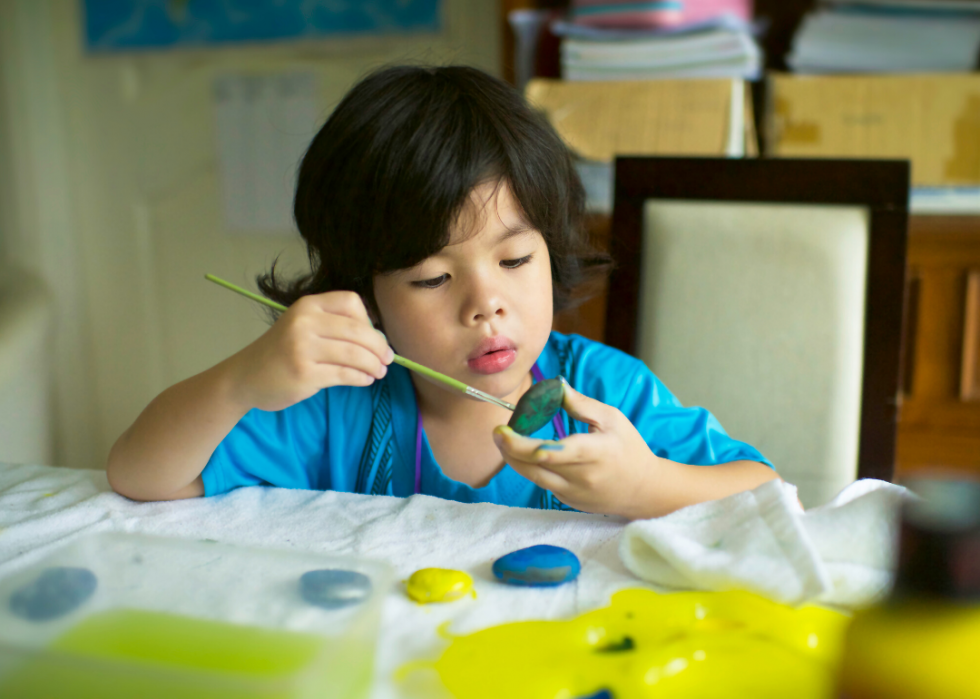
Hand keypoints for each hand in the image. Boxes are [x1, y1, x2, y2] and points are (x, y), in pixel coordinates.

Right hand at [226, 291, 393, 411]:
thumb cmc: (281, 352)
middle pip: (358, 330)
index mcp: (307, 305)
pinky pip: (345, 374)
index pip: (351, 302)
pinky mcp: (304, 374)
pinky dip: (361, 378)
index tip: (372, 337)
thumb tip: (378, 339)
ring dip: (374, 365)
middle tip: (388, 359)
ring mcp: (303, 348)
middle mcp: (305, 322)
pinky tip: (366, 380)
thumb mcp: (302, 327)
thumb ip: (333, 326)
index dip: (369, 320)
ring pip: (354, 354)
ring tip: (379, 372)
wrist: (245, 376)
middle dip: (379, 347)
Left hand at [493, 379, 659, 517]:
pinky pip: (542, 483)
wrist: (644, 490)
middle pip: (533, 466)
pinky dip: (531, 467)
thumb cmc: (629, 449)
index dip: (521, 445)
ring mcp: (572, 493)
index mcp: (592, 453)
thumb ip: (580, 404)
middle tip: (497, 432)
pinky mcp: (568, 501)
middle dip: (508, 449)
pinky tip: (527, 453)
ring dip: (514, 458)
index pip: (550, 452)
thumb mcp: (611, 419)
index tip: (503, 431)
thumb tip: (554, 385)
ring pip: (532, 477)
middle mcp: (580, 477)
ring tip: (505, 440)